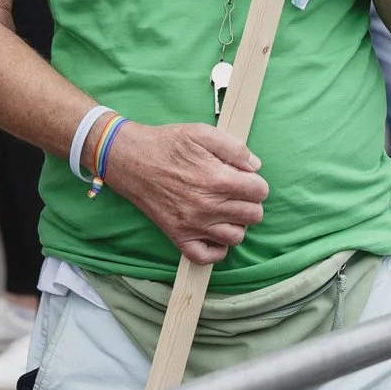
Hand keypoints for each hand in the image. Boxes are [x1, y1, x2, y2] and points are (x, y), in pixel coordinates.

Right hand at [106, 121, 268, 265]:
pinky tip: (214, 231)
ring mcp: (193, 225)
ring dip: (236, 224)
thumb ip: (234, 147)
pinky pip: (207, 257)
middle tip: (236, 193)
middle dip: (250, 202)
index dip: (256, 183)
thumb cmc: (167, 143)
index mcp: (217, 179)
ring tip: (225, 210)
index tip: (245, 179)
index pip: (260, 192)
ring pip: (236, 237)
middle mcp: (208, 206)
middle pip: (254, 216)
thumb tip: (255, 166)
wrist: (130, 160)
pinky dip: (216, 249)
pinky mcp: (179, 237)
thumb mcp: (201, 132)